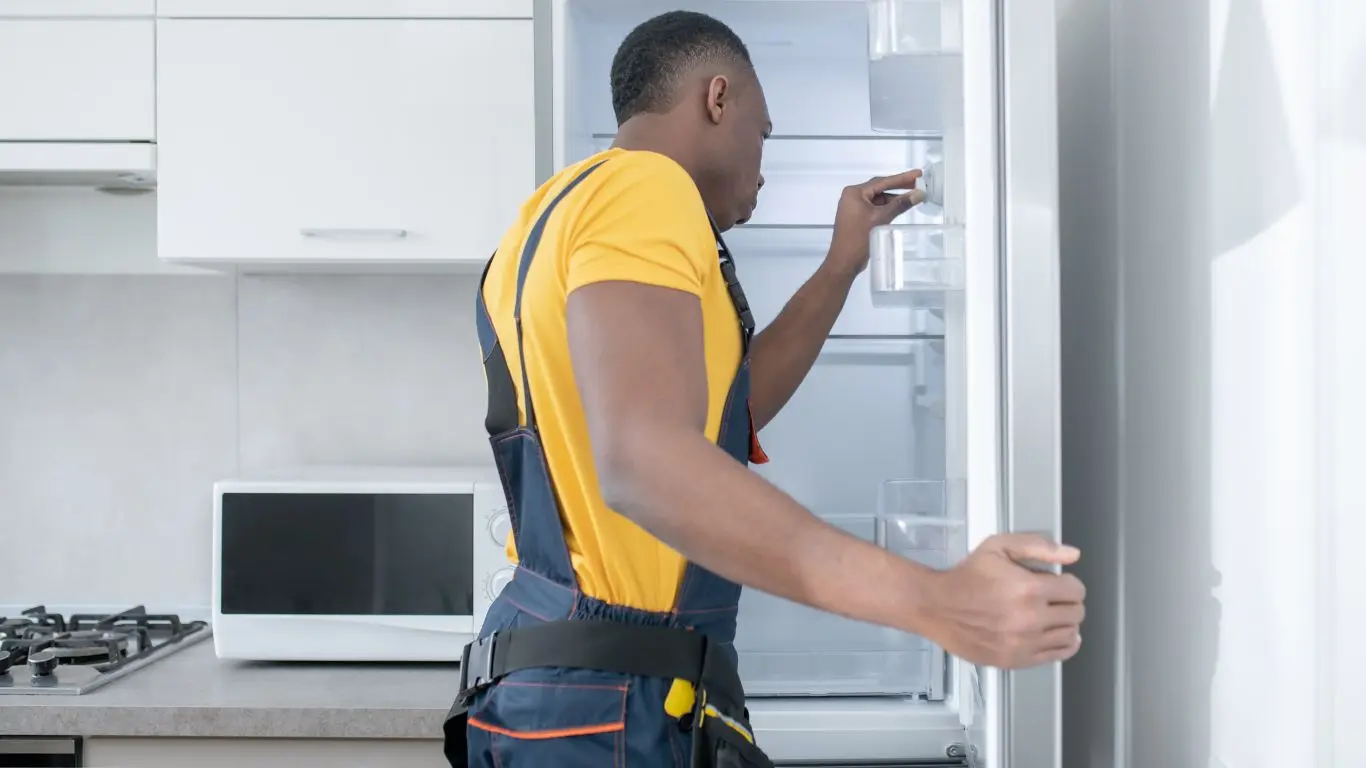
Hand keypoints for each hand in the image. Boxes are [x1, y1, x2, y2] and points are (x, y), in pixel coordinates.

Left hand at [827, 169, 925, 274]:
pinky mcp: (858, 217)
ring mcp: (854, 207)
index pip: (882, 181)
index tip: (917, 174)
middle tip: (918, 182)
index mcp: (854, 193)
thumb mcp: (881, 219)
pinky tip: (900, 207)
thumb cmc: (857, 240)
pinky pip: (875, 208)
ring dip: (894, 198)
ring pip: (879, 198)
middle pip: (880, 188)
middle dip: (899, 187)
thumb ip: (900, 205)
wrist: (844, 261)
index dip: (902, 178)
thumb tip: (918, 194)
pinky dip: (888, 207)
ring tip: (913, 196)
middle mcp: (852, 197)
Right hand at [921, 533, 1085, 668]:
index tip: (1058, 583)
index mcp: (1029, 589)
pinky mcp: (1018, 660)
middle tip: (1053, 599)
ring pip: (1070, 635)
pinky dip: (1062, 644)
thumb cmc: (968, 575)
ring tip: (1050, 616)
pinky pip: (1057, 655)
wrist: (937, 607)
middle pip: (1076, 614)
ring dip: (1065, 623)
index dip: (1069, 583)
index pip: (1076, 590)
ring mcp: (1025, 643)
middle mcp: (1031, 619)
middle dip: (1068, 603)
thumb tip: (1073, 555)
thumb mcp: (998, 547)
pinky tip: (1052, 634)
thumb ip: (1038, 546)